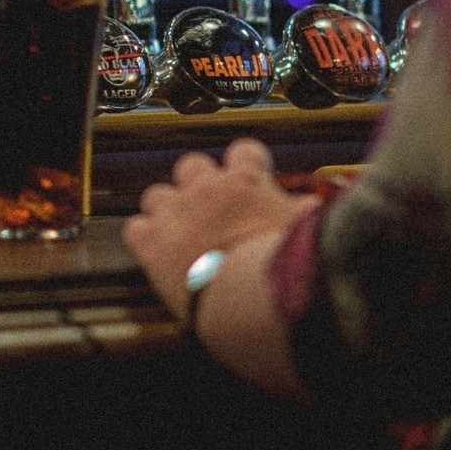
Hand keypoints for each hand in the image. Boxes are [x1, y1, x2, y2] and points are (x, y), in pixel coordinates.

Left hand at [123, 139, 306, 315]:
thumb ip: (306, 212)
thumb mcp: (307, 229)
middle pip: (192, 166)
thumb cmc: (282, 268)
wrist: (251, 298)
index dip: (244, 161)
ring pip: (157, 195)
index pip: (243, 151)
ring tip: (180, 233)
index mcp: (247, 183)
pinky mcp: (152, 243)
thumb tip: (314, 209)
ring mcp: (175, 214)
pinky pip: (135, 229)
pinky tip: (156, 252)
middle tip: (209, 208)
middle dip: (198, 183)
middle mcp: (207, 190)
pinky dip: (144, 239)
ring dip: (166, 211)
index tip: (248, 171)